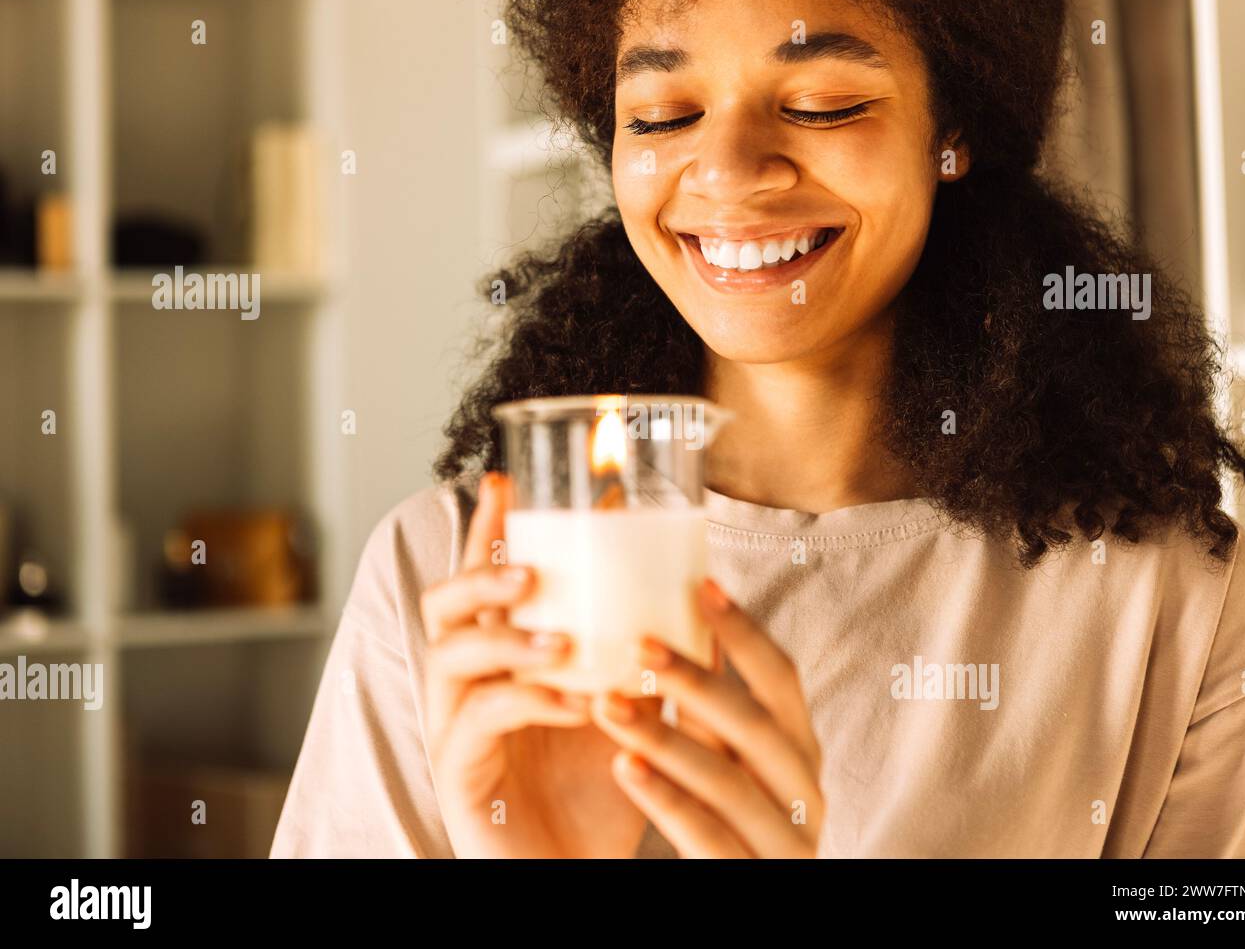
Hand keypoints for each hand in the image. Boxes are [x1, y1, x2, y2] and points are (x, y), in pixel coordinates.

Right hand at [419, 472, 648, 857]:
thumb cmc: (604, 789)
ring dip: (507, 637)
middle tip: (532, 567)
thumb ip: (643, 651)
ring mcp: (453, 728)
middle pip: (441, 605)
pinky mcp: (457, 774)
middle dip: (481, 572)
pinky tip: (575, 700)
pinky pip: (477, 722)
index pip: (486, 580)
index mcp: (504, 659)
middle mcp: (467, 685)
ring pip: (448, 656)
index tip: (506, 481)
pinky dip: (527, 701)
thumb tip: (694, 587)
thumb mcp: (631, 707)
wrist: (583, 871)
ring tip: (562, 637)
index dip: (489, 531)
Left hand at [591, 580, 823, 856]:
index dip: (746, 632)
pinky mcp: (748, 879)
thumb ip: (710, 710)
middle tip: (639, 643)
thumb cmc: (728, 824)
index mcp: (800, 752)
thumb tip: (672, 620)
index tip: (701, 584)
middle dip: (696, 680)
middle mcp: (803, 793)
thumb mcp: (730, 762)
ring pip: (726, 780)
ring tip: (607, 703)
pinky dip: (665, 798)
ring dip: (664, 737)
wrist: (740, 896)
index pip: (784, 680)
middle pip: (755, 726)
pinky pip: (707, 835)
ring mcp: (783, 842)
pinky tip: (622, 767)